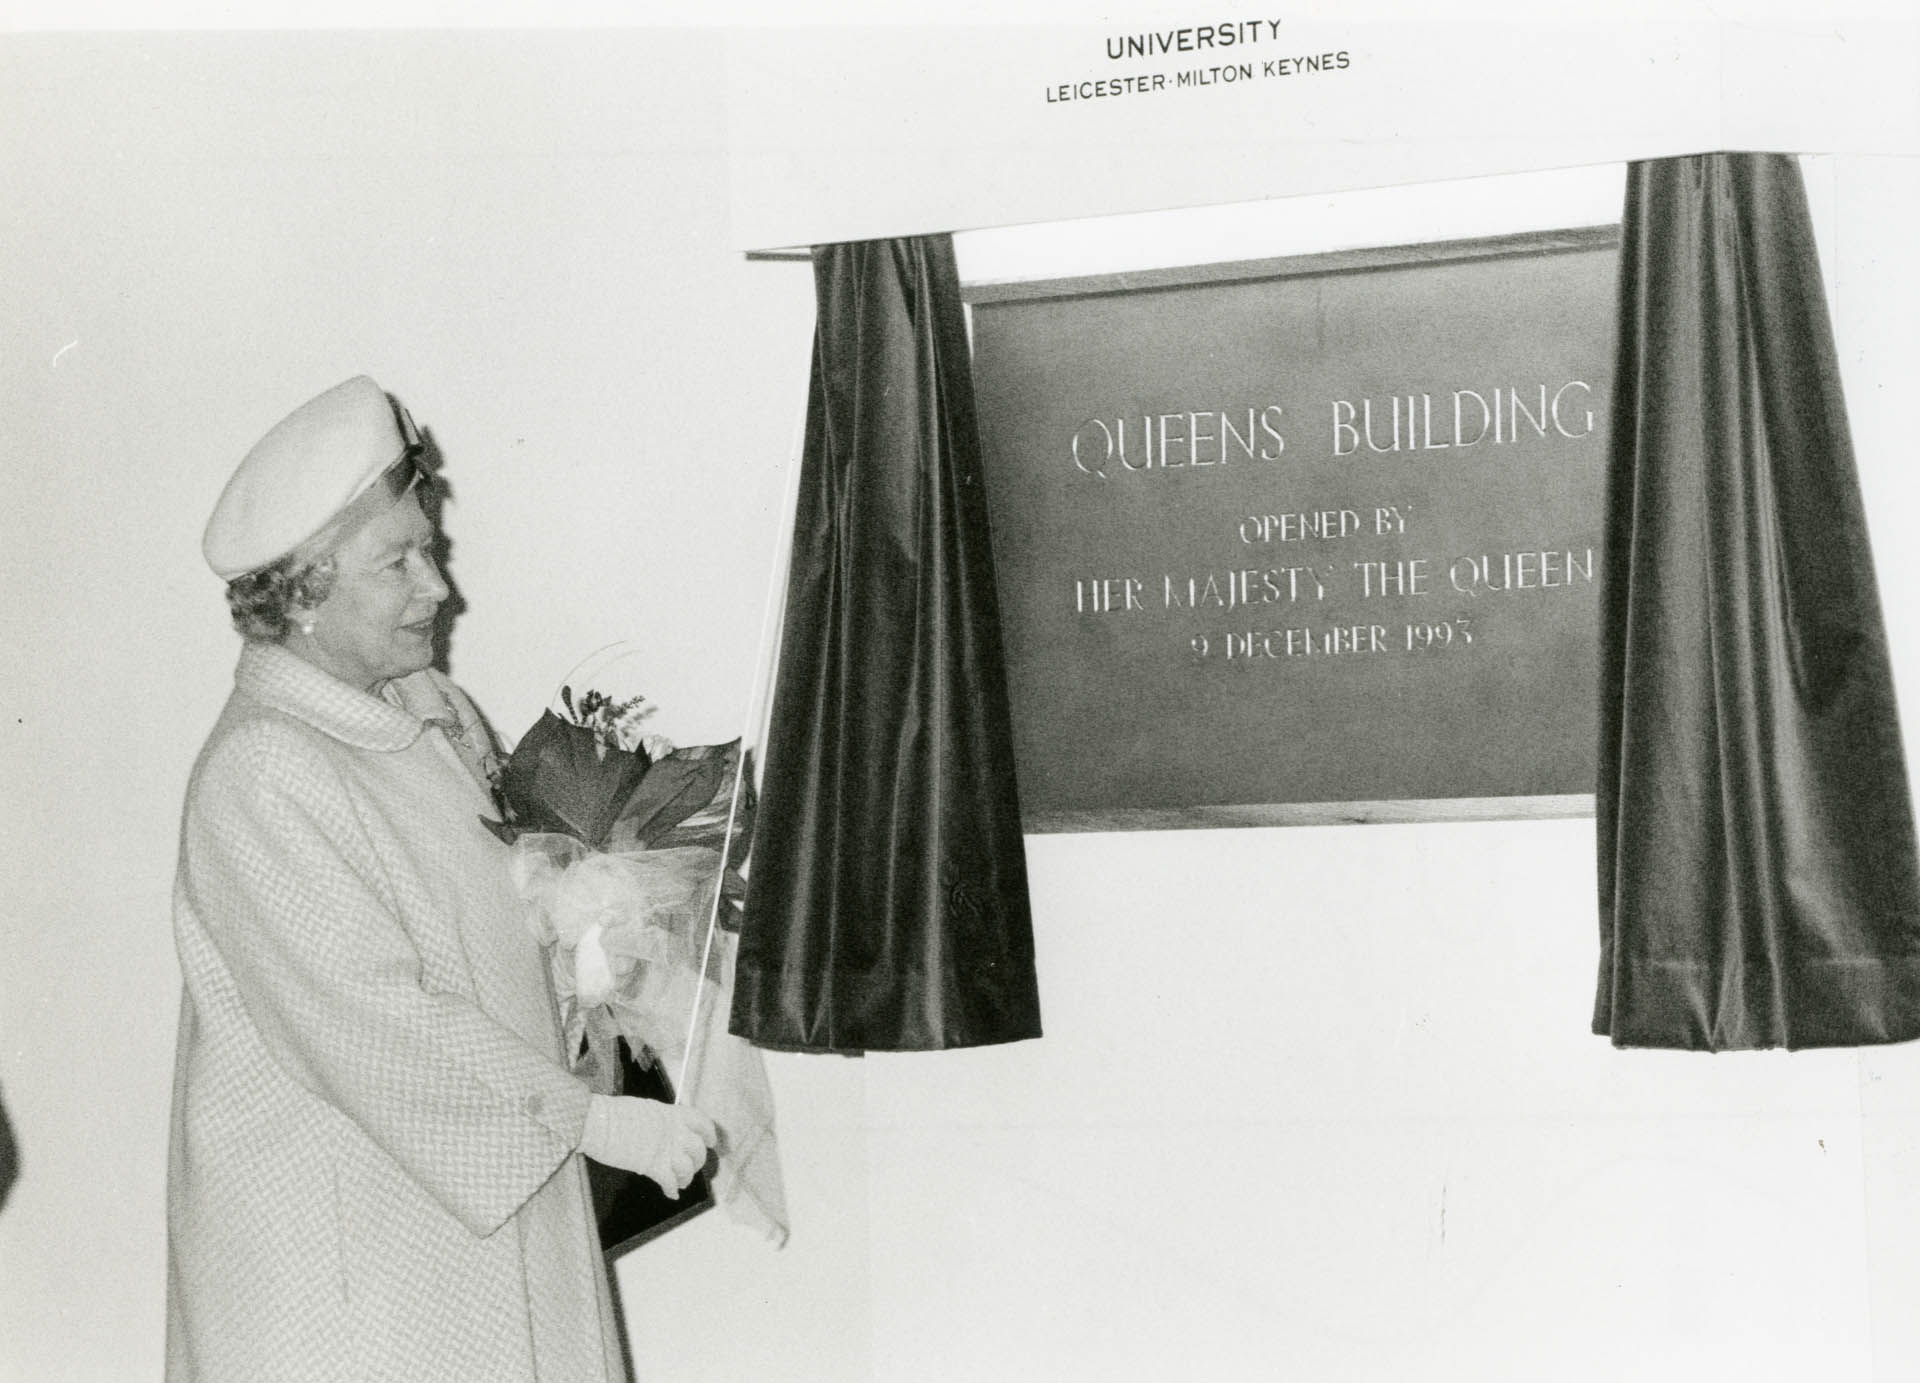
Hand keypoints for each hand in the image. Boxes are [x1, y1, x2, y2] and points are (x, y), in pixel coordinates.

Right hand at [579, 1094, 716, 1196]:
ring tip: (681, 1183)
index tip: (711, 1141)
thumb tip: (664, 1130)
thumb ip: (661, 1120)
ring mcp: (666, 1149)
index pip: (702, 1123)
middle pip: (698, 1150)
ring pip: (688, 1168)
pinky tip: (671, 1193)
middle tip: (692, 1167)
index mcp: (673, 1114)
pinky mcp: (653, 1166)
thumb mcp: (646, 1109)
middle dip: (697, 1162)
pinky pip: (670, 1182)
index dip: (709, 1133)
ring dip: (686, 1178)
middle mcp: (675, 1131)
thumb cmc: (615, 1113)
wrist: (599, 1122)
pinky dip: (672, 1190)